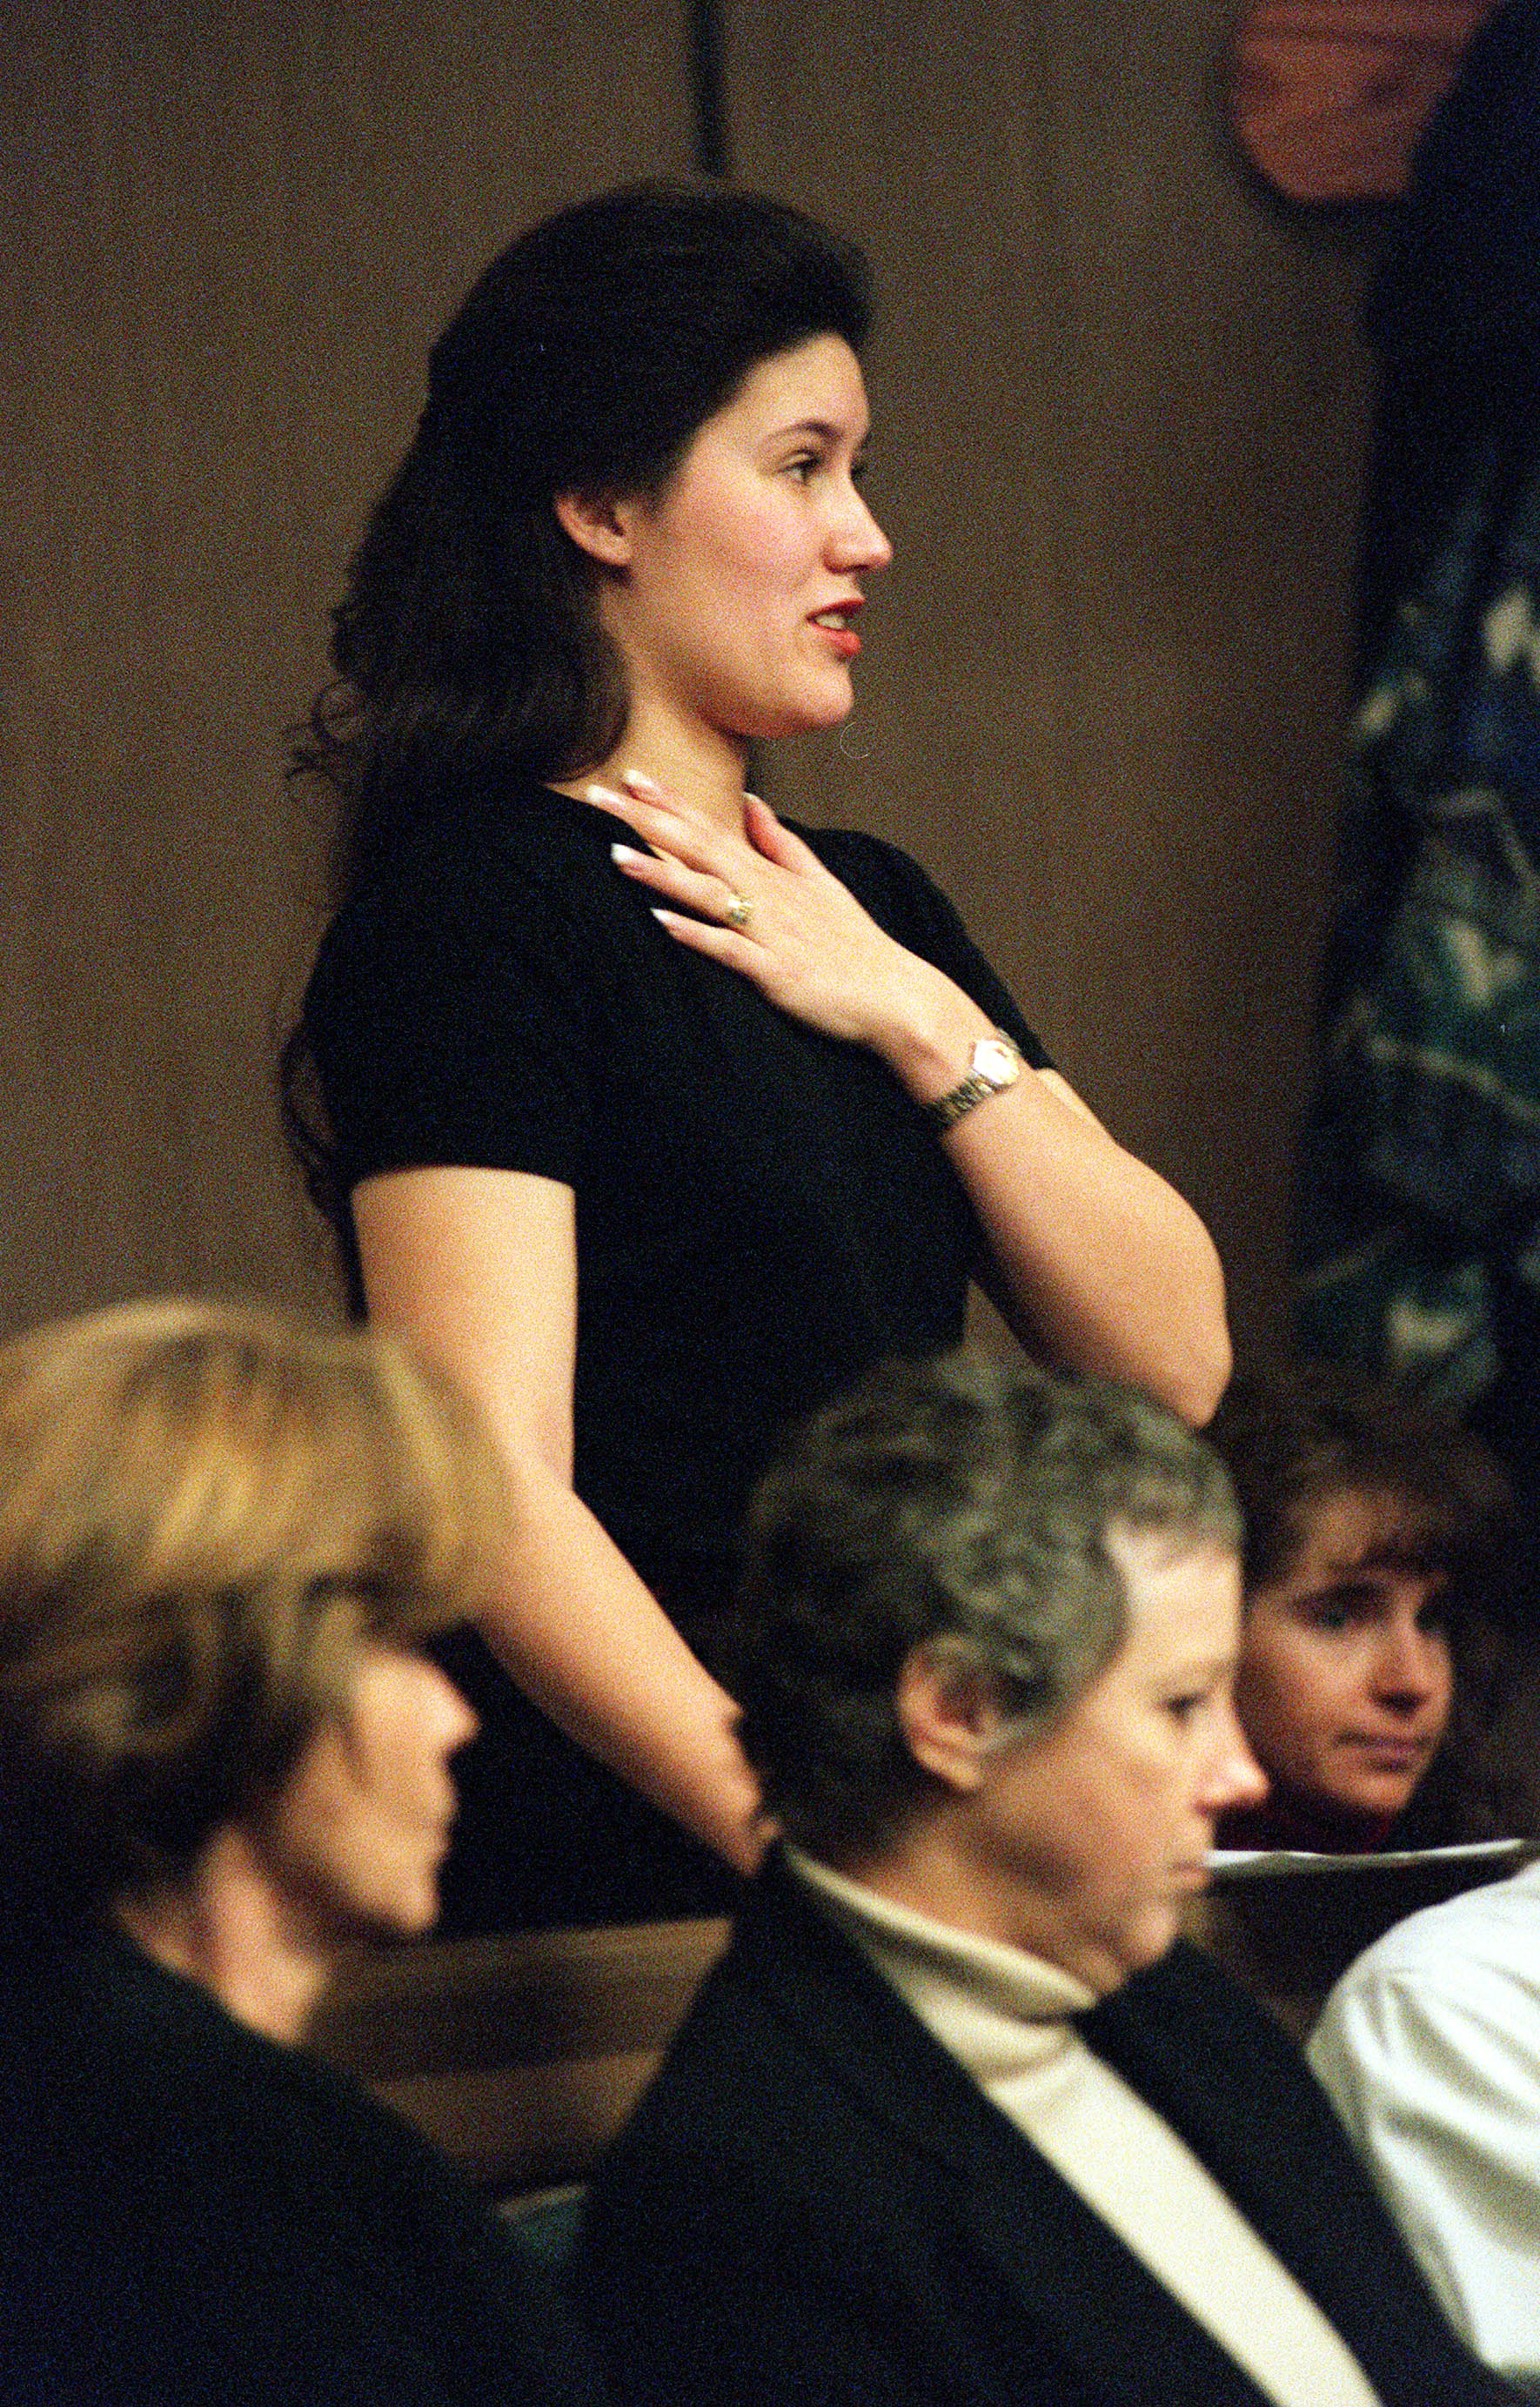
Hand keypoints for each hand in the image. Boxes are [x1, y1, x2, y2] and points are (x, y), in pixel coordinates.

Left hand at [586, 769, 941, 1051]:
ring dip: (661, 873)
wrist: (897, 996)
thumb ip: (781, 843)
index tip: (631, 776)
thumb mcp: (821, 883)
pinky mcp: (776, 973)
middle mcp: (767, 897)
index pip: (712, 829)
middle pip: (700, 850)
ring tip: (615, 853)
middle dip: (647, 821)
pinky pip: (730, 950)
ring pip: (708, 895)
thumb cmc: (855, 945)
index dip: (670, 804)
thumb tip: (752, 801)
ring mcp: (771, 934)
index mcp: (772, 876)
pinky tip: (661, 921)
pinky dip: (696, 934)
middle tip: (600, 795)